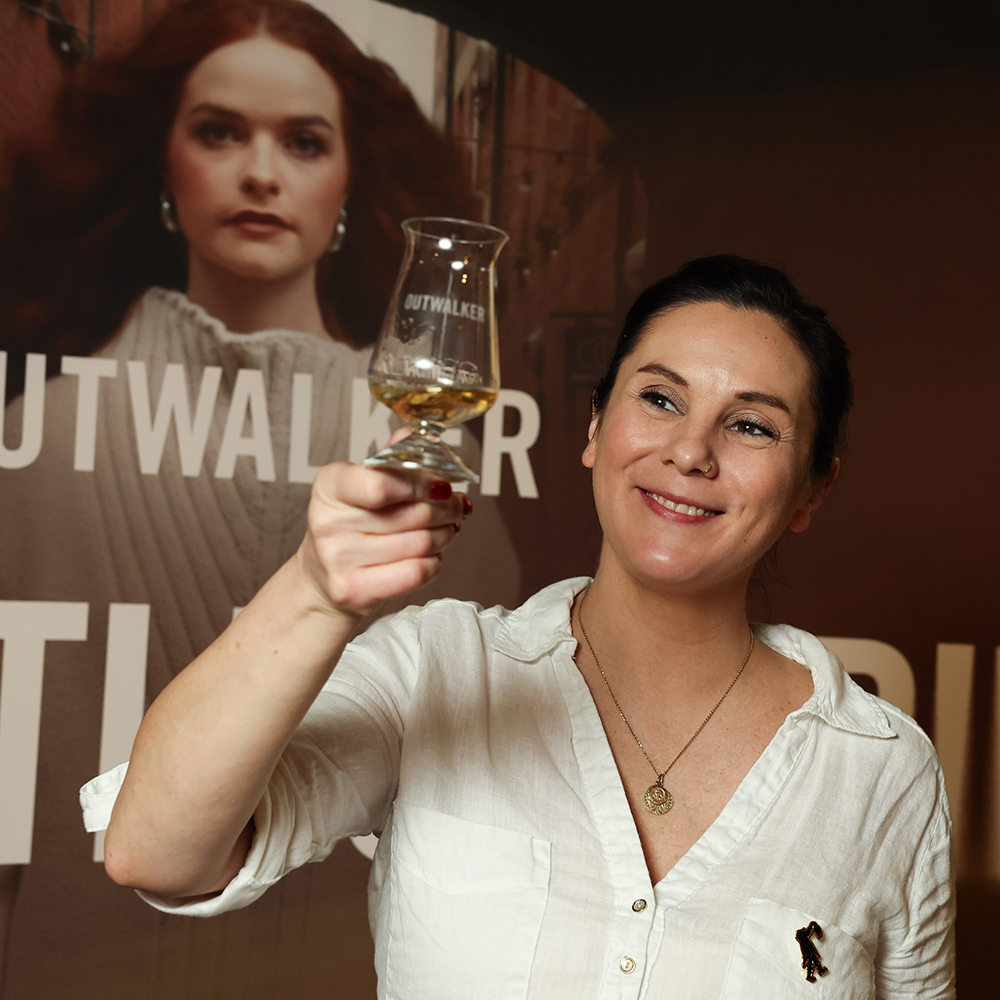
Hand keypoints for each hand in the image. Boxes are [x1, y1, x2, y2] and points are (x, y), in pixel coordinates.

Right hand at [300, 463, 470, 618]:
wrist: (322, 577)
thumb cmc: (350, 524)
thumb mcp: (361, 484)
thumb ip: (390, 459)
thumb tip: (416, 435)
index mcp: (331, 486)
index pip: (381, 484)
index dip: (420, 484)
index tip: (442, 484)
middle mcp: (329, 522)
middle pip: (415, 514)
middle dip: (447, 508)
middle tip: (457, 505)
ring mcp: (339, 559)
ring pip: (421, 543)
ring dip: (445, 534)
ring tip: (447, 528)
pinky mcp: (355, 589)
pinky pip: (416, 572)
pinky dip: (434, 562)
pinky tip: (430, 554)